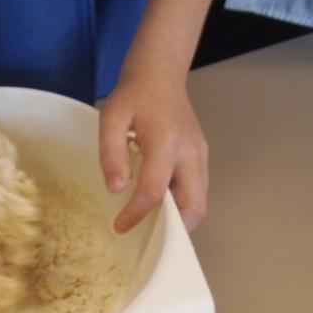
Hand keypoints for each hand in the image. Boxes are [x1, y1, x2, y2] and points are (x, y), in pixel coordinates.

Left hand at [99, 76, 208, 232]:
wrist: (160, 74)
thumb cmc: (133, 95)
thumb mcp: (111, 117)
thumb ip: (111, 152)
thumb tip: (117, 188)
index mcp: (167, 142)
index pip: (155, 190)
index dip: (137, 214)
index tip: (120, 226)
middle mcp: (191, 152)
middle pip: (194, 205)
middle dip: (173, 230)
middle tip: (147, 238)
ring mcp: (201, 155)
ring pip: (200, 201)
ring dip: (180, 221)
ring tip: (153, 228)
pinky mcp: (201, 157)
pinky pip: (197, 191)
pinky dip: (182, 207)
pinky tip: (160, 210)